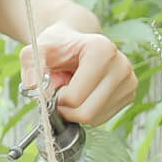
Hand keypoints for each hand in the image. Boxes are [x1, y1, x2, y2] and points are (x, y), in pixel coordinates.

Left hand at [19, 21, 136, 125]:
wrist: (75, 42)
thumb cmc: (57, 47)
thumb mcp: (37, 49)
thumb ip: (31, 64)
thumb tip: (32, 87)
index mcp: (102, 50)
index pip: (74, 98)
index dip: (56, 98)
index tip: (53, 85)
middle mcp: (122, 65)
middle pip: (87, 113)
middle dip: (67, 109)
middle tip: (60, 92)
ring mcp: (129, 81)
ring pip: (95, 119)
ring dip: (76, 111)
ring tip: (73, 89)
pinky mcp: (130, 94)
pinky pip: (102, 118)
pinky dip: (87, 112)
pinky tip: (84, 94)